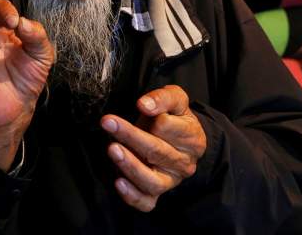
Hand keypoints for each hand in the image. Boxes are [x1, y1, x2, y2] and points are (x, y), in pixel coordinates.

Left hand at [100, 85, 206, 211]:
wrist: (176, 140)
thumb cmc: (173, 117)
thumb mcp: (175, 100)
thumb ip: (162, 98)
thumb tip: (144, 104)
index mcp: (192, 138)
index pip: (170, 128)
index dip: (154, 118)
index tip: (139, 105)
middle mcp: (184, 164)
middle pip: (157, 152)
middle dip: (131, 136)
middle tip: (109, 123)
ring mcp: (170, 181)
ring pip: (152, 181)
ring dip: (130, 165)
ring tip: (112, 149)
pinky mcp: (155, 195)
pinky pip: (145, 202)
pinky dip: (132, 195)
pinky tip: (118, 182)